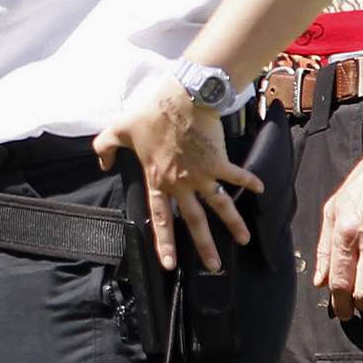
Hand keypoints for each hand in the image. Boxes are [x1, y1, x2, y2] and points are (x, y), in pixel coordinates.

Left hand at [92, 79, 258, 272]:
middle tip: (213, 266)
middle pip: (194, 221)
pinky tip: (260, 190)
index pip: (160, 218)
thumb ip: (105, 148)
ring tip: (244, 240)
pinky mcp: (220, 160)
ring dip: (233, 223)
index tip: (169, 264)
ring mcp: (203, 173)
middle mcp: (182, 183)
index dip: (164, 242)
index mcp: (158, 179)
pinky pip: (237, 175)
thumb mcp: (118, 128)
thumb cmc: (150, 112)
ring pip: (220, 205)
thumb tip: (102, 163)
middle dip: (205, 246)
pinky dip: (249, 182)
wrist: (182, 97)